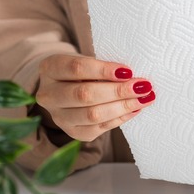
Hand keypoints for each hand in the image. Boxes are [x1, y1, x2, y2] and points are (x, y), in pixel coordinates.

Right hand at [36, 55, 155, 141]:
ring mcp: (60, 117)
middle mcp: (48, 95)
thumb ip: (105, 67)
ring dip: (123, 106)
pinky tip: (136, 109)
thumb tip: (134, 77)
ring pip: (93, 115)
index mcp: (50, 69)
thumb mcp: (88, 60)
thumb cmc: (84, 71)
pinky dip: (121, 117)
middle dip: (118, 91)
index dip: (103, 70)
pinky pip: (101, 127)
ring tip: (144, 98)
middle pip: (84, 95)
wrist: (68, 89)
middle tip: (143, 86)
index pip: (76, 68)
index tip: (128, 71)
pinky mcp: (74, 132)